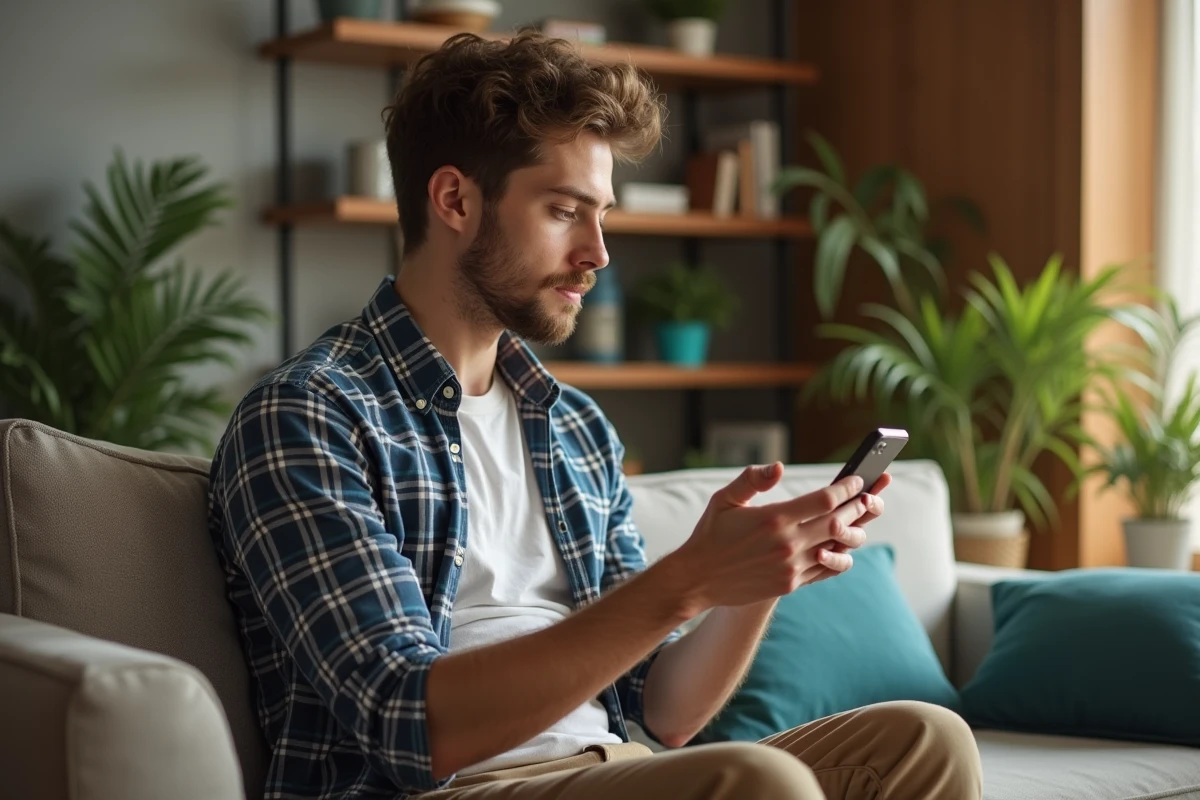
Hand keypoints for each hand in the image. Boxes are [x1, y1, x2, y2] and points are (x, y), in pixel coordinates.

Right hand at [665, 464, 875, 612]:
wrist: (697, 579)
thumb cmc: (710, 534)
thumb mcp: (725, 499)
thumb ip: (752, 479)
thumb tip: (779, 467)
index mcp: (774, 518)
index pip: (825, 499)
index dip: (847, 488)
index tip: (857, 480)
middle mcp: (787, 544)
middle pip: (838, 522)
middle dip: (857, 507)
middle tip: (870, 496)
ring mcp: (791, 567)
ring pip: (837, 547)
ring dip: (853, 532)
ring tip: (858, 520)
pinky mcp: (790, 585)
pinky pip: (826, 569)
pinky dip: (839, 556)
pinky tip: (841, 545)